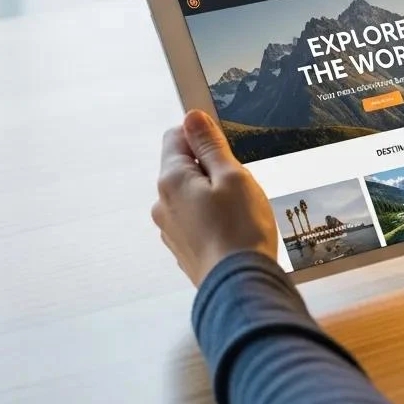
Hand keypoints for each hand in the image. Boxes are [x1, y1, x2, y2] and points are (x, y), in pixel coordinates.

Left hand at [152, 110, 277, 286]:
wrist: (240, 286)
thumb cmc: (240, 229)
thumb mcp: (232, 175)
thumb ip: (210, 145)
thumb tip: (192, 117)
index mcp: (172, 180)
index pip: (176, 136)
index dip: (203, 135)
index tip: (225, 148)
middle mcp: (162, 203)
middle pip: (184, 166)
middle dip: (212, 167)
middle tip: (239, 184)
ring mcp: (170, 228)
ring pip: (191, 194)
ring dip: (213, 194)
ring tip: (239, 211)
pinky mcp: (182, 247)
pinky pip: (195, 218)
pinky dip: (212, 217)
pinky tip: (233, 229)